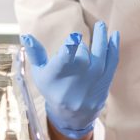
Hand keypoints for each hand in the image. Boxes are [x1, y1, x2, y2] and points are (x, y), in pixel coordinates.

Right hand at [21, 21, 119, 139]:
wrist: (73, 115)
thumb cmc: (53, 88)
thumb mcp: (40, 73)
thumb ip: (35, 53)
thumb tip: (26, 36)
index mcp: (57, 77)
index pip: (64, 61)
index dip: (70, 48)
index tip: (74, 37)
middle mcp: (76, 80)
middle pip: (82, 56)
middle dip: (80, 46)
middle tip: (77, 41)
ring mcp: (93, 81)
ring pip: (100, 57)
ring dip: (101, 39)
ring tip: (100, 24)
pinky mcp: (105, 82)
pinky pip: (112, 62)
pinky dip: (113, 47)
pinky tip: (114, 35)